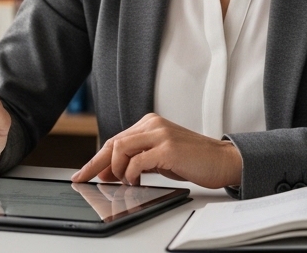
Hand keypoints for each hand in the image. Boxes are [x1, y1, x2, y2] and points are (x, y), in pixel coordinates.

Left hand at [70, 113, 242, 188]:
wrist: (223, 161)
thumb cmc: (193, 160)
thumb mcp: (160, 157)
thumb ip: (137, 160)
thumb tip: (111, 172)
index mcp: (150, 123)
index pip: (116, 140)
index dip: (98, 158)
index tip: (84, 172)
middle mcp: (153, 124)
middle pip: (113, 143)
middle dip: (96, 164)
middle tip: (84, 179)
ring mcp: (160, 134)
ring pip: (121, 149)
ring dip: (117, 170)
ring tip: (124, 182)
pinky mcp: (168, 148)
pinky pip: (137, 161)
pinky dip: (131, 174)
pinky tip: (135, 182)